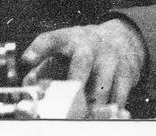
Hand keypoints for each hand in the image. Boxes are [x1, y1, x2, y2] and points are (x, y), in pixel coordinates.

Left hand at [21, 19, 145, 108]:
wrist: (122, 39)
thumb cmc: (84, 50)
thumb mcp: (64, 50)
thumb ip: (43, 67)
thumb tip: (29, 85)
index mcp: (69, 39)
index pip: (52, 38)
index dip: (39, 48)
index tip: (28, 59)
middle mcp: (90, 45)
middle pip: (81, 62)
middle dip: (74, 83)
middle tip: (65, 104)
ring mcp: (111, 58)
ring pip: (101, 87)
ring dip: (90, 106)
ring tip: (81, 117)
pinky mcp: (127, 73)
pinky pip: (118, 97)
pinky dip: (109, 111)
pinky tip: (101, 116)